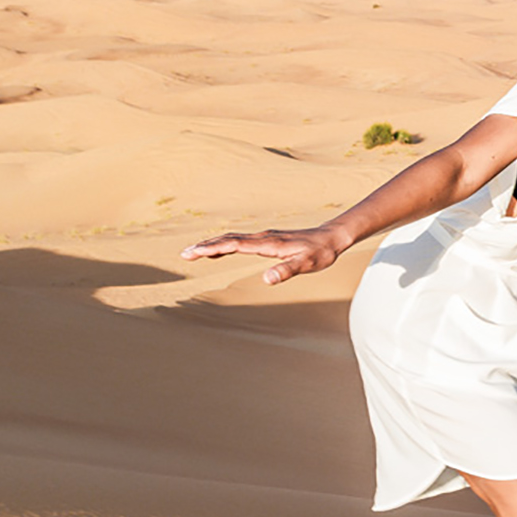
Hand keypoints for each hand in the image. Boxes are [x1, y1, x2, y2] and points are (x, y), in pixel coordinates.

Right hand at [180, 226, 345, 284]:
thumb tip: (267, 279)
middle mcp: (263, 237)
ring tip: (194, 252)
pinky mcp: (269, 239)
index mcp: (268, 243)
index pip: (233, 245)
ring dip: (213, 244)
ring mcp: (265, 237)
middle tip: (184, 254)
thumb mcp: (307, 264)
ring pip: (233, 238)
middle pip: (228, 239)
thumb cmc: (321, 252)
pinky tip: (220, 249)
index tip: (192, 253)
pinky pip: (241, 240)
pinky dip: (226, 243)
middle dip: (205, 246)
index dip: (212, 249)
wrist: (332, 237)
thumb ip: (287, 271)